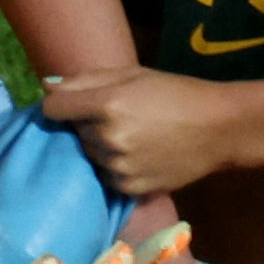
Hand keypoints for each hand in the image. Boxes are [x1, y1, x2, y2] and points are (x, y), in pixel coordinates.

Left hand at [44, 68, 242, 198]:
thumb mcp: (132, 74)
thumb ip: (85, 80)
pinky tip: (140, 155)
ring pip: (89, 156)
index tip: (72, 104)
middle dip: (86, 125)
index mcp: (106, 104)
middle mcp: (108, 138)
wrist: (218, 128)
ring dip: (101, 147)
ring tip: (132, 136)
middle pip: (73, 133)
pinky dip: (116, 168)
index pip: (52, 109)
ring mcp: (119, 167)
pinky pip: (107, 176)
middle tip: (117, 116)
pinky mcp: (130, 189)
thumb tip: (46, 87)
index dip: (60, 105)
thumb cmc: (175, 92)